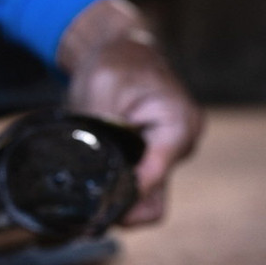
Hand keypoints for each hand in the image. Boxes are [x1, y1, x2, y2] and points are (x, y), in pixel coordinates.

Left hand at [59, 0, 203, 224]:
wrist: (119, 50)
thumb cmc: (112, 66)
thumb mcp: (99, 95)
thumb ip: (101, 133)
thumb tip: (90, 175)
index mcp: (176, 125)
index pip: (153, 177)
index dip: (123, 197)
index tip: (94, 207)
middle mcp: (182, 143)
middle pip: (154, 198)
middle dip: (120, 209)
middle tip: (83, 214)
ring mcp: (171, 153)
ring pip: (148, 198)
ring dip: (118, 203)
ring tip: (84, 203)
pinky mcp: (156, 157)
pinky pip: (142, 187)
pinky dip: (120, 193)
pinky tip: (95, 192)